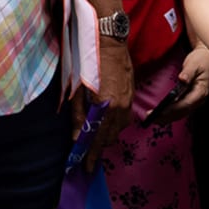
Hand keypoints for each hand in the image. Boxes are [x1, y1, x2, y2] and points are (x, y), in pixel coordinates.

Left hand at [75, 37, 134, 172]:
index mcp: (106, 107)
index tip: (86, 167)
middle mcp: (120, 108)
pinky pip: (124, 119)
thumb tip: (76, 137)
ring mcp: (128, 102)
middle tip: (85, 152)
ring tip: (93, 137)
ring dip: (106, 135)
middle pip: (109, 137)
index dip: (91, 154)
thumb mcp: (77, 89)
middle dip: (98, 146)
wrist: (109, 41)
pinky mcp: (131, 96)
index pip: (98, 138)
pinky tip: (104, 122)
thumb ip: (78, 115)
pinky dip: (113, 125)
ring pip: (118, 130)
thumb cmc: (88, 62)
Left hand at [153, 44, 208, 124]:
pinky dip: (170, 114)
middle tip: (151, 118)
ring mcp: (195, 101)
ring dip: (167, 117)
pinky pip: (180, 110)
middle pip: (182, 112)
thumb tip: (182, 79)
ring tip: (153, 119)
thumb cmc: (202, 60)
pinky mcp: (190, 99)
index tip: (160, 111)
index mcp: (202, 91)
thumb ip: (189, 72)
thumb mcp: (195, 64)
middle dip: (166, 116)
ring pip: (181, 113)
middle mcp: (199, 99)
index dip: (172, 109)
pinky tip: (161, 115)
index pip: (185, 104)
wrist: (208, 59)